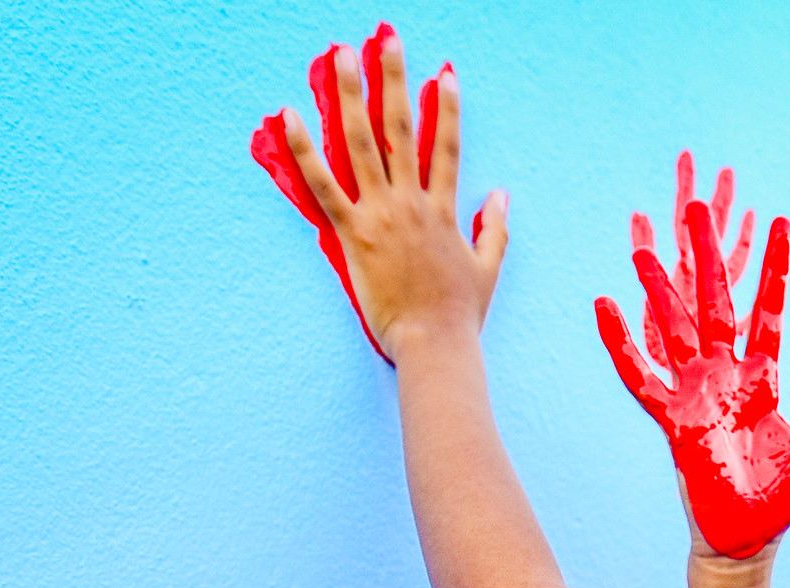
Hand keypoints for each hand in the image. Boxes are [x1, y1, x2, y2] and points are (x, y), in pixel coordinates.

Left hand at [249, 27, 506, 357]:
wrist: (435, 344)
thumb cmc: (459, 315)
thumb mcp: (487, 268)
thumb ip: (494, 228)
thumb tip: (501, 195)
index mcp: (443, 210)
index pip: (446, 147)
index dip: (446, 108)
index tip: (444, 74)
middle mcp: (412, 203)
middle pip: (401, 130)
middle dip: (394, 80)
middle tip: (386, 41)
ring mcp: (381, 215)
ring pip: (363, 143)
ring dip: (352, 95)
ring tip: (342, 57)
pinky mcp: (353, 234)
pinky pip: (324, 184)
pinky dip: (305, 149)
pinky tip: (289, 116)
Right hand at [596, 189, 789, 559]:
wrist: (747, 540)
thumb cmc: (776, 497)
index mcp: (761, 378)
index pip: (768, 310)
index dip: (775, 268)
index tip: (782, 222)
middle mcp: (724, 377)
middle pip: (713, 303)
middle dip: (706, 255)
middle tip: (696, 205)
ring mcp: (696, 394)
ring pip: (673, 329)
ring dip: (659, 287)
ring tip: (643, 243)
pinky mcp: (673, 419)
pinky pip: (640, 377)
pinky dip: (622, 344)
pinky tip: (604, 306)